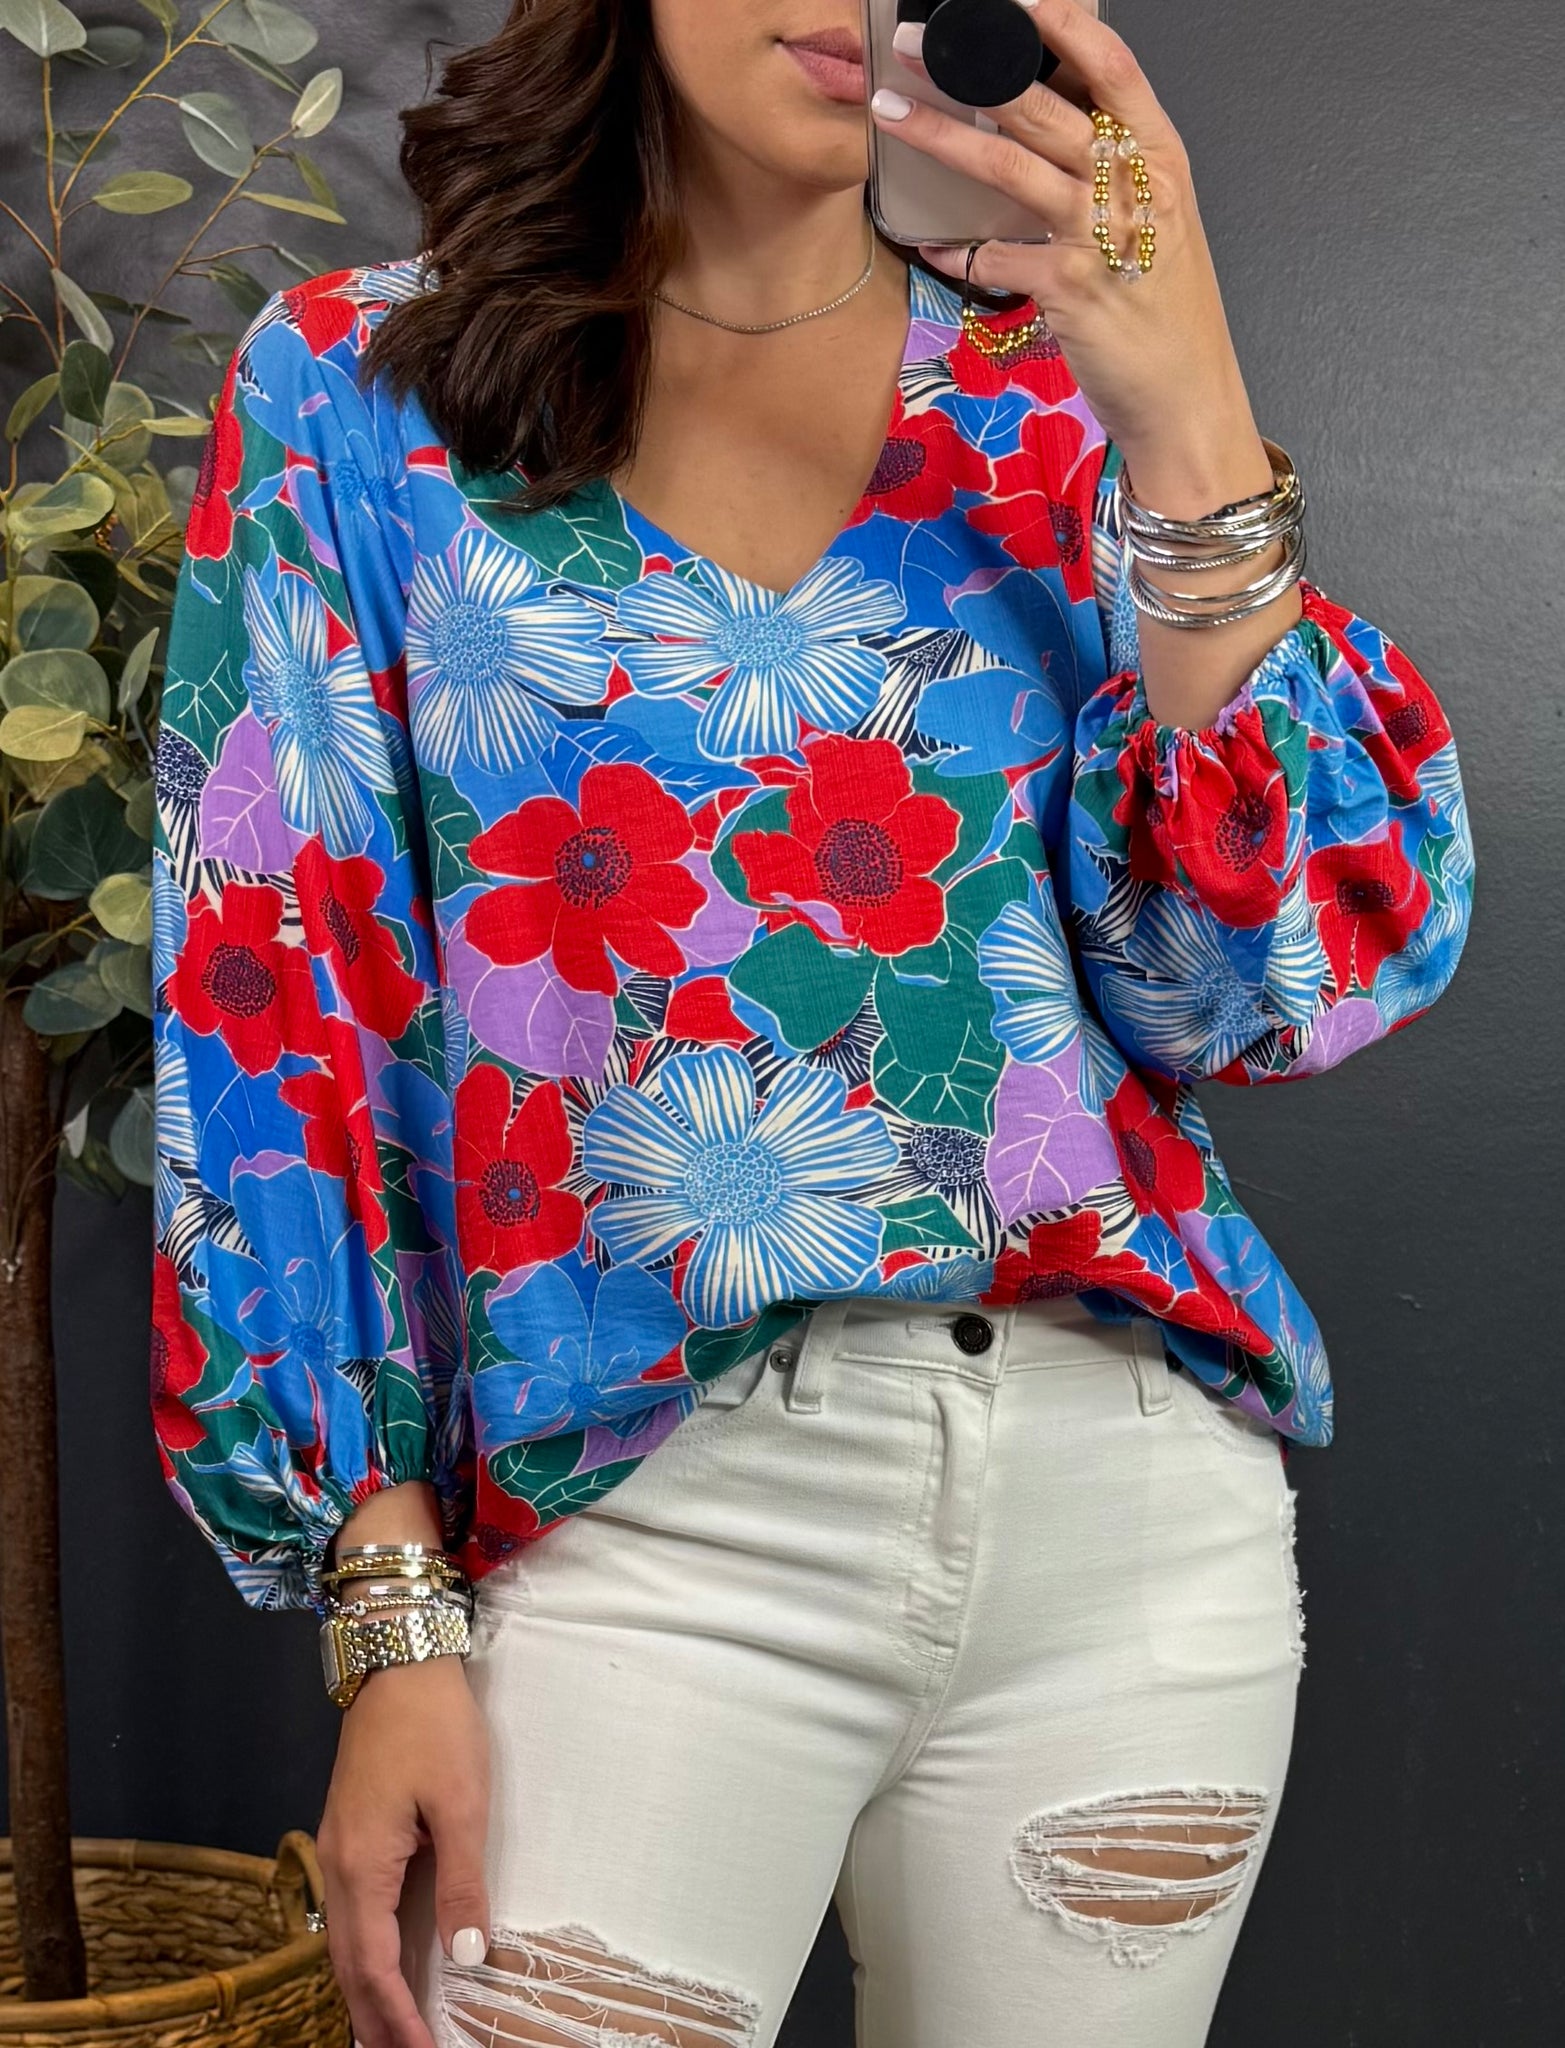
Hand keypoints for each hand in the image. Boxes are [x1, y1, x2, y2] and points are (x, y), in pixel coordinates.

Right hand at [316, 1654, 490, 2047]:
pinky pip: (350, 1914)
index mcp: (362, 1867)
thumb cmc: (433, 1725)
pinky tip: (384, 1966)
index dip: (397, 2021)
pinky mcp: (348, 1832)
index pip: (373, 1968)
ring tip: (393, 2031)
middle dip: (374, 2021)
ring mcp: (338, 1848)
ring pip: (345, 1942)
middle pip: (349, 1967)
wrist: (397, 1656)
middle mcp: (338, 1866)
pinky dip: (364, 1955)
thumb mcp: (461, 1804)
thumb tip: (465, 1957)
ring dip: (366, 1992)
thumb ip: (461, 1884)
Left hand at [872, 0, 1268, 504]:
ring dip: (941, 137)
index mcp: (1160, 158)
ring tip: (892, 113)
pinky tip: (930, 244)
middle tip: (917, 46)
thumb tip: (1053, 126)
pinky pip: (992, 256)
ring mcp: (1098, 235)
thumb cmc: (1167, 314)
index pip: (1113, 68)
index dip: (1062, 26)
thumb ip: (1115, 172)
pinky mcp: (1066, 287)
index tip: (1014, 2)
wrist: (1188, 399)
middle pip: (1042, 106)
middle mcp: (1131, 186)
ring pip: (1007, 164)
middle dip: (973, 68)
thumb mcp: (1158, 225)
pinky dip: (956, 250)